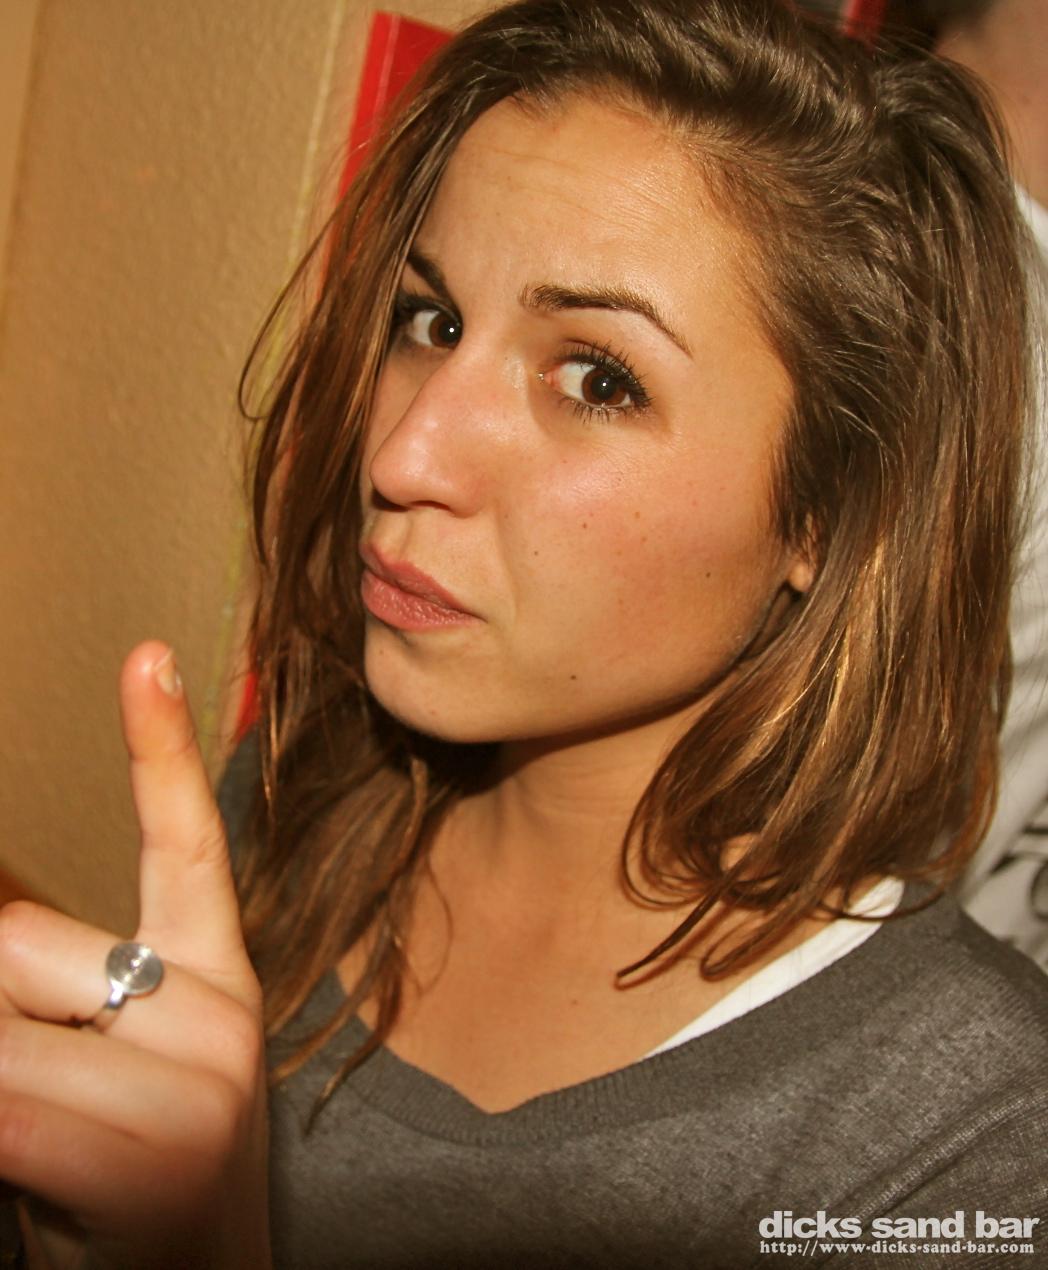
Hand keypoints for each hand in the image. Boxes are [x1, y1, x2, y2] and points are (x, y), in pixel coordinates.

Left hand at [0, 642, 269, 1268]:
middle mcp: (220, 1012)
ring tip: (47, 1137)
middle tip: (45, 1080)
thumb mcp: (115, 1068)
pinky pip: (7, 1099)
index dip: (160, 747)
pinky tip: (38, 1155)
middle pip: (16, 942)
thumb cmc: (132, 1182)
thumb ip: (63, 979)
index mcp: (216, 980)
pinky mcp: (153, 1149)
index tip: (143, 656)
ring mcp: (198, 1078)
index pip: (186, 842)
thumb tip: (3, 914)